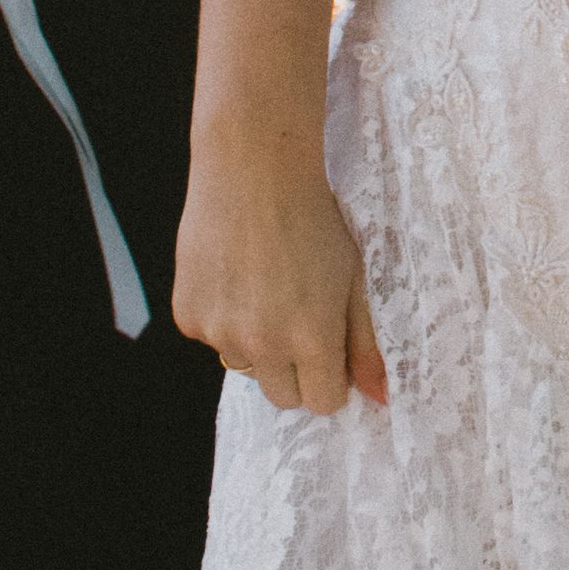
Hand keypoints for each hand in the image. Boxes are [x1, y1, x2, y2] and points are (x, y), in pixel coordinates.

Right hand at [173, 131, 388, 414]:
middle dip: (295, 367)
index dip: (330, 375)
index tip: (329, 345)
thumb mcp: (352, 276)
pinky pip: (211, 337)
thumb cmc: (314, 216)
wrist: (254, 167)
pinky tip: (233, 271)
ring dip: (255, 341)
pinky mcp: (187, 316)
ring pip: (245, 364)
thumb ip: (365, 342)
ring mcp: (220, 332)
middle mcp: (263, 344)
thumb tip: (381, 398)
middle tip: (297, 313)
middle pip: (283, 395)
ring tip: (264, 282)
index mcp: (312, 337)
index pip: (323, 402)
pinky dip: (222, 316)